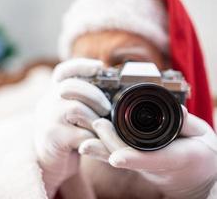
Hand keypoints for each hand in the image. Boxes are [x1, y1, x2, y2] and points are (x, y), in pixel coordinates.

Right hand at [34, 58, 110, 197]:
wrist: (49, 162)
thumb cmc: (66, 135)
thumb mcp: (70, 115)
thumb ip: (83, 102)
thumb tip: (113, 90)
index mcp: (54, 94)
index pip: (63, 72)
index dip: (81, 66)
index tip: (100, 67)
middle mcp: (47, 102)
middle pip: (72, 86)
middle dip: (95, 95)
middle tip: (106, 109)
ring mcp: (48, 119)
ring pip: (78, 110)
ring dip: (95, 120)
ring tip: (99, 130)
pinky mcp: (53, 137)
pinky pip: (82, 134)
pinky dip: (95, 140)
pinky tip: (96, 144)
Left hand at [80, 106, 216, 198]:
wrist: (191, 173)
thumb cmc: (198, 153)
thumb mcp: (201, 137)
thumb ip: (188, 125)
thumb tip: (180, 111)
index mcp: (175, 159)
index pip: (153, 160)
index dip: (134, 159)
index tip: (116, 159)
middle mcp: (154, 165)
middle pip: (128, 156)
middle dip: (110, 143)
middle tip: (97, 124)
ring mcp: (142, 164)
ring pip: (118, 157)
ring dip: (100, 150)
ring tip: (84, 143)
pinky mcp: (134, 161)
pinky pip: (116, 154)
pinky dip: (102, 150)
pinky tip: (88, 145)